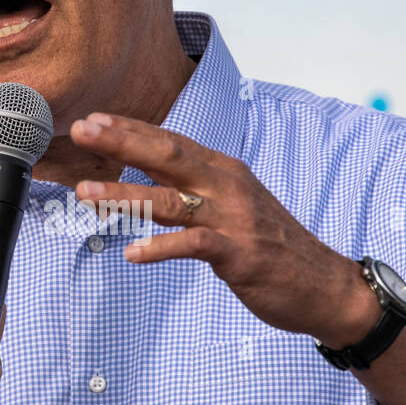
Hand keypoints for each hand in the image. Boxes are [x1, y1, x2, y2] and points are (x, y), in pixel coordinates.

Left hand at [70, 112, 378, 347]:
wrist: (324, 285)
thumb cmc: (273, 246)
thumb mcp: (233, 205)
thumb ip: (194, 189)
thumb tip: (148, 175)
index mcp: (224, 171)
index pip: (170, 141)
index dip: (130, 129)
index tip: (92, 119)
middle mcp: (227, 185)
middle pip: (166, 155)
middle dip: (120, 142)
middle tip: (81, 131)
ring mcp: (233, 218)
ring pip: (171, 199)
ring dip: (125, 194)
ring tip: (86, 192)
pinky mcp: (239, 253)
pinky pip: (194, 245)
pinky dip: (162, 248)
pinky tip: (133, 254)